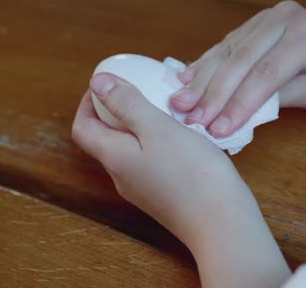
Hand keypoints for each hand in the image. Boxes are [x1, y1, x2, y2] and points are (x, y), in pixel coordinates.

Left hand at [72, 73, 254, 241]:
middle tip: (141, 89)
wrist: (222, 223)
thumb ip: (127, 103)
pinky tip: (185, 134)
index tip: (107, 83)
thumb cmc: (191, 172)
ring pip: (132, 149)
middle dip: (116, 110)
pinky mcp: (164, 195)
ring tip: (166, 107)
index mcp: (114, 158)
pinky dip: (159, 141)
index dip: (87, 103)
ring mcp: (144, 189)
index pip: (83, 128)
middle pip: (106, 139)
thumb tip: (96, 82)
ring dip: (141, 125)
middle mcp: (123, 176)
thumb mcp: (157, 127)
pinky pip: (152, 161)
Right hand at [169, 0, 305, 137]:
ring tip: (180, 104)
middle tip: (191, 119)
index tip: (217, 129)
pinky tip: (185, 79)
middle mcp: (284, 17)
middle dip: (214, 93)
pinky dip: (204, 64)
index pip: (266, 73)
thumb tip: (235, 114)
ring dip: (202, 80)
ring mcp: (266, 17)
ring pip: (228, 52)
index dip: (239, 103)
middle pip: (241, 60)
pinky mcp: (253, 23)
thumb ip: (278, 98)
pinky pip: (225, 45)